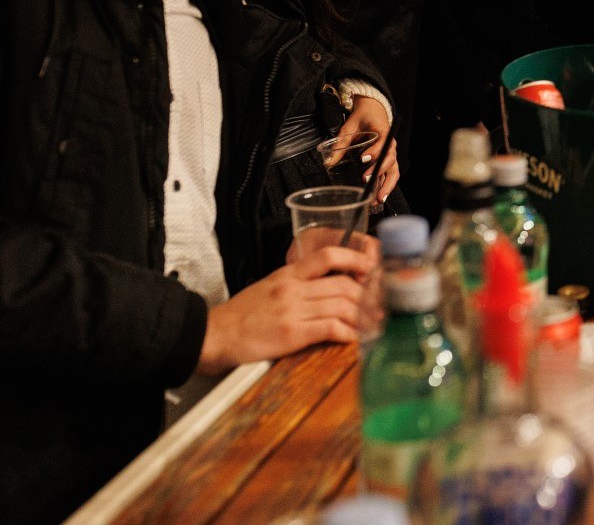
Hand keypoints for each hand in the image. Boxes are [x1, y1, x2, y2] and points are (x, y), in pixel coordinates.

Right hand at [195, 241, 378, 374]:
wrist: (212, 335)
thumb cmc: (240, 315)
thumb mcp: (269, 288)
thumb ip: (297, 284)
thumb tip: (329, 287)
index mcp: (287, 274)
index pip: (328, 255)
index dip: (355, 258)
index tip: (371, 267)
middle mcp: (293, 288)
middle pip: (343, 284)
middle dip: (368, 295)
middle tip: (381, 305)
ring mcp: (293, 310)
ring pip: (342, 305)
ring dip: (363, 316)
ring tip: (374, 323)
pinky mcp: (292, 334)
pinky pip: (331, 328)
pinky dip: (348, 333)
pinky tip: (354, 338)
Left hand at [335, 95, 398, 204]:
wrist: (373, 112)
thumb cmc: (362, 119)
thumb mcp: (349, 128)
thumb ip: (340, 144)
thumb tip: (328, 163)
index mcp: (383, 132)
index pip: (383, 143)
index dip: (374, 152)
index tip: (363, 159)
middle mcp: (390, 145)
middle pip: (390, 160)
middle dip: (379, 172)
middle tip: (365, 180)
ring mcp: (391, 154)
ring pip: (393, 171)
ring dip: (387, 185)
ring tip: (379, 199)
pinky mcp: (388, 162)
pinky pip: (390, 175)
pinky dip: (386, 186)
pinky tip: (380, 197)